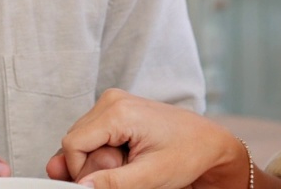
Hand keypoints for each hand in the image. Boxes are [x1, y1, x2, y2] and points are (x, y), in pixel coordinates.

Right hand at [56, 89, 247, 188]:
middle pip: (76, 140)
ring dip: (99, 158)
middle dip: (93, 163)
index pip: (72, 144)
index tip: (106, 181)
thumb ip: (111, 183)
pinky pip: (94, 134)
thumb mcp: (149, 177)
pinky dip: (104, 149)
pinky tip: (126, 154)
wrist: (208, 142)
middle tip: (127, 168)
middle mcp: (112, 100)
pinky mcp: (117, 108)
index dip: (81, 170)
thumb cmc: (186, 155)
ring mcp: (114, 101)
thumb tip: (81, 187)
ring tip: (130, 161)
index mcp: (118, 111)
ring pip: (82, 138)